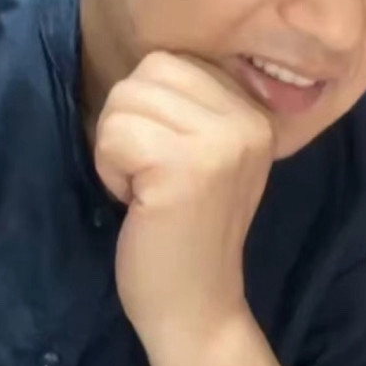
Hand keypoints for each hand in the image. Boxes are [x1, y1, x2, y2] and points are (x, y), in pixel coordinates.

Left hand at [94, 51, 275, 354]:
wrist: (199, 304)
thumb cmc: (192, 227)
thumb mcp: (213, 151)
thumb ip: (196, 103)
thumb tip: (151, 62)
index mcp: (255, 111)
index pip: (174, 61)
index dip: (151, 107)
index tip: (169, 156)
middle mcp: (247, 119)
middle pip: (148, 71)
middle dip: (130, 119)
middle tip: (151, 170)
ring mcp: (221, 142)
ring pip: (126, 99)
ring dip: (118, 144)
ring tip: (147, 185)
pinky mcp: (184, 168)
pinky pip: (115, 135)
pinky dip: (110, 168)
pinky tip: (138, 201)